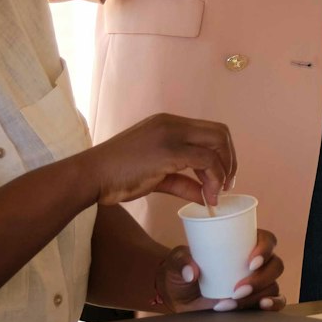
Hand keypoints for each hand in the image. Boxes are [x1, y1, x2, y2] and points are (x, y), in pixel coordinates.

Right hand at [80, 114, 236, 207]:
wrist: (91, 176)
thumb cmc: (118, 176)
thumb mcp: (157, 176)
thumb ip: (183, 183)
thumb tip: (207, 196)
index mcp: (168, 123)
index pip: (210, 130)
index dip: (224, 153)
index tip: (223, 177)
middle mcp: (172, 123)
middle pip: (220, 133)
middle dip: (230, 160)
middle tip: (226, 185)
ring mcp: (171, 134)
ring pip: (217, 144)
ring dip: (223, 172)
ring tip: (217, 194)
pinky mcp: (168, 151)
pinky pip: (205, 160)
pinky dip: (213, 180)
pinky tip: (208, 197)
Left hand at [153, 231, 283, 312]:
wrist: (177, 295)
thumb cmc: (182, 270)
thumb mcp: (177, 260)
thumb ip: (181, 261)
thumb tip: (191, 272)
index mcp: (244, 243)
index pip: (267, 240)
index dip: (265, 249)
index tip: (251, 262)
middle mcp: (256, 263)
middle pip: (275, 265)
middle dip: (260, 278)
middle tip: (237, 289)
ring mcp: (259, 283)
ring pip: (273, 285)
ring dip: (257, 295)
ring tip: (232, 303)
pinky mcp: (256, 301)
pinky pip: (276, 302)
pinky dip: (273, 304)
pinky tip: (261, 306)